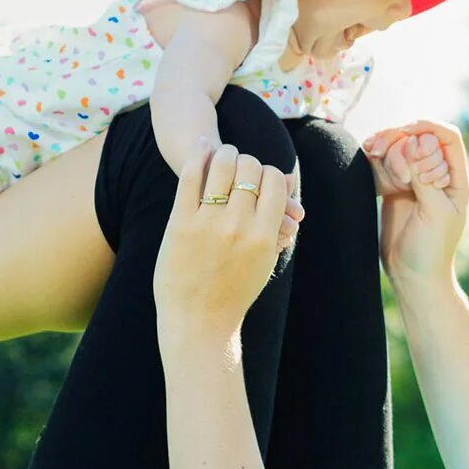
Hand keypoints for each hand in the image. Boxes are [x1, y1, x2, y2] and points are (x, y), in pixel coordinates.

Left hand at [154, 143, 292, 340]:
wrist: (198, 322)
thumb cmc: (235, 291)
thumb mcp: (264, 259)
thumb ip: (277, 222)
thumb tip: (288, 183)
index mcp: (264, 236)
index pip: (275, 180)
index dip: (270, 172)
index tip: (261, 178)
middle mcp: (239, 226)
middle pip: (250, 167)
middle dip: (248, 161)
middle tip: (241, 164)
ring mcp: (209, 223)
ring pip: (223, 165)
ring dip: (225, 153)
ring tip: (222, 154)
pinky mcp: (180, 223)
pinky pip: (191, 177)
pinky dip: (199, 154)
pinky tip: (202, 145)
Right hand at [377, 121, 468, 288]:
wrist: (412, 276)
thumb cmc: (431, 250)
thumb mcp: (434, 212)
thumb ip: (425, 177)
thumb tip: (415, 142)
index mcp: (455, 180)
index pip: (448, 138)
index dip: (428, 128)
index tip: (406, 133)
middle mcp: (436, 175)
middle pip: (420, 137)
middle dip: (400, 136)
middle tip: (378, 146)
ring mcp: (415, 181)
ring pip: (400, 147)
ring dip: (385, 143)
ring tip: (370, 149)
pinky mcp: (395, 189)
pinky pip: (385, 163)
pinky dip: (376, 156)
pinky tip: (367, 155)